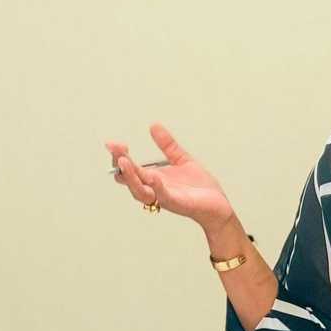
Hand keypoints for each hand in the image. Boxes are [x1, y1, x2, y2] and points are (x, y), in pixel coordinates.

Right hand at [105, 123, 235, 233]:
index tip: (112, 144)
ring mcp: (163, 197)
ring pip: (140, 190)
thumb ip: (168, 145)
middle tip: (115, 149)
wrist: (218, 205)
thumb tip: (154, 126)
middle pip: (129, 179)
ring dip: (130, 176)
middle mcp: (154, 189)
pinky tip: (153, 176)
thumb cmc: (199, 188)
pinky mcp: (177, 203)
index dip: (118, 156)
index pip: (129, 169)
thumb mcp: (182, 160)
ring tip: (124, 161)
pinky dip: (156, 187)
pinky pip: (163, 196)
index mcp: (153, 179)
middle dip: (120, 164)